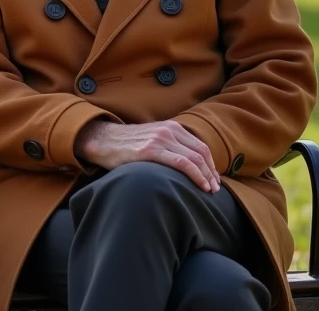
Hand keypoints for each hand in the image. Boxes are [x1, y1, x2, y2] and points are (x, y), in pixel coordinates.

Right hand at [74, 120, 220, 192]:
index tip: (214, 179)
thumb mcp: (152, 138)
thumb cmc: (126, 145)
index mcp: (171, 127)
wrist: (102, 141)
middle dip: (211, 172)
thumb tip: (187, 164)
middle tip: (215, 188)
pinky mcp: (151, 151)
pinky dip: (197, 176)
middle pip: (201, 152)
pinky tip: (201, 186)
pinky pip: (183, 163)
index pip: (200, 146)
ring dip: (207, 176)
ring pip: (195, 159)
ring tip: (210, 190)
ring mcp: (160, 140)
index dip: (211, 164)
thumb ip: (169, 145)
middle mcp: (168, 130)